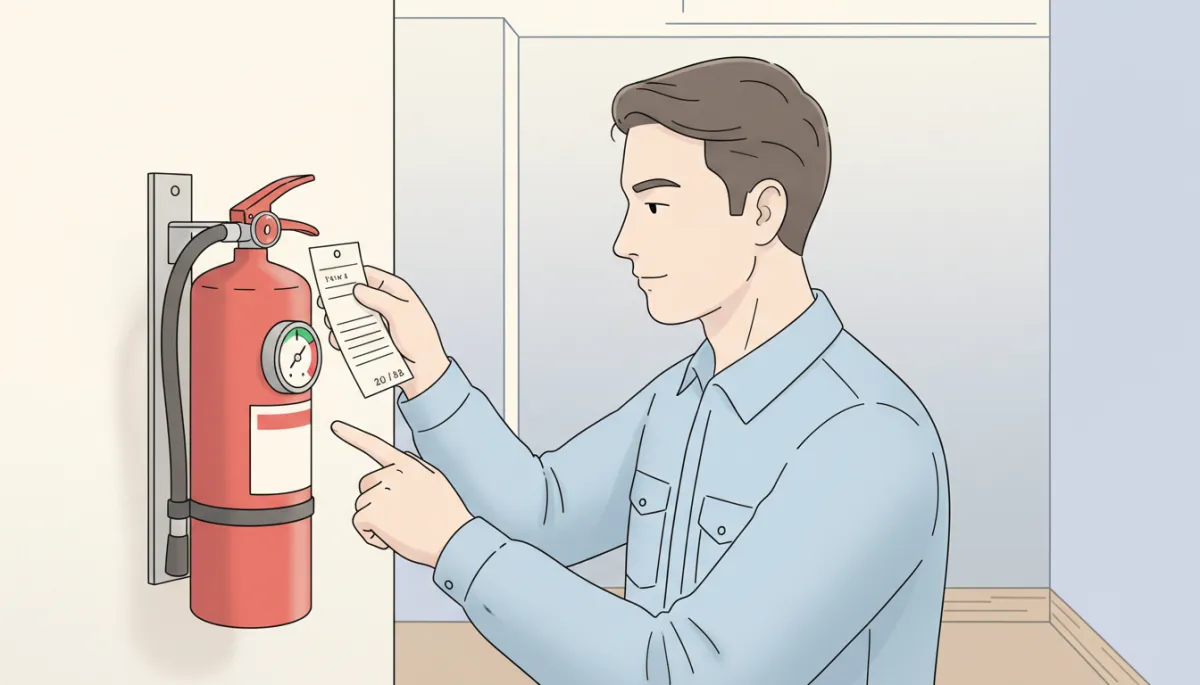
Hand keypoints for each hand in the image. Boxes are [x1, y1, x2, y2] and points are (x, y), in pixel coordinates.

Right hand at [318, 266, 449, 398]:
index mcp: (396, 292)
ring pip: (352, 316)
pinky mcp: (372, 340)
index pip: (370, 275)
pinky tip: (337, 339)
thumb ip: (378, 298)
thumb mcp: (400, 312)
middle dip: (342, 299)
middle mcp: (385, 305)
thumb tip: (356, 288)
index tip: (334, 275)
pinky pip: (353, 335)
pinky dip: (344, 337)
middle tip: (326, 302)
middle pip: (357, 296)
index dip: (353, 273)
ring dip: (340, 319)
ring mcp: (377, 323)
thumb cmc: (420, 338)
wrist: (424, 371)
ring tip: (330, 321)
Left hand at [331, 420, 472, 567]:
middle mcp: (391, 474)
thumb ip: (417, 466)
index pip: (376, 445)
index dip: (353, 435)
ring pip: (361, 505)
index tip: (335, 426)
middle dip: (376, 500)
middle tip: (400, 516)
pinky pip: (359, 522)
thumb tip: (402, 457)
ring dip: (375, 519)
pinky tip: (391, 537)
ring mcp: (380, 492)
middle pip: (366, 484)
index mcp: (407, 464)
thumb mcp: (436, 480)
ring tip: (401, 528)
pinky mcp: (371, 512)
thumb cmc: (447, 515)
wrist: (452, 539)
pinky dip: (370, 534)